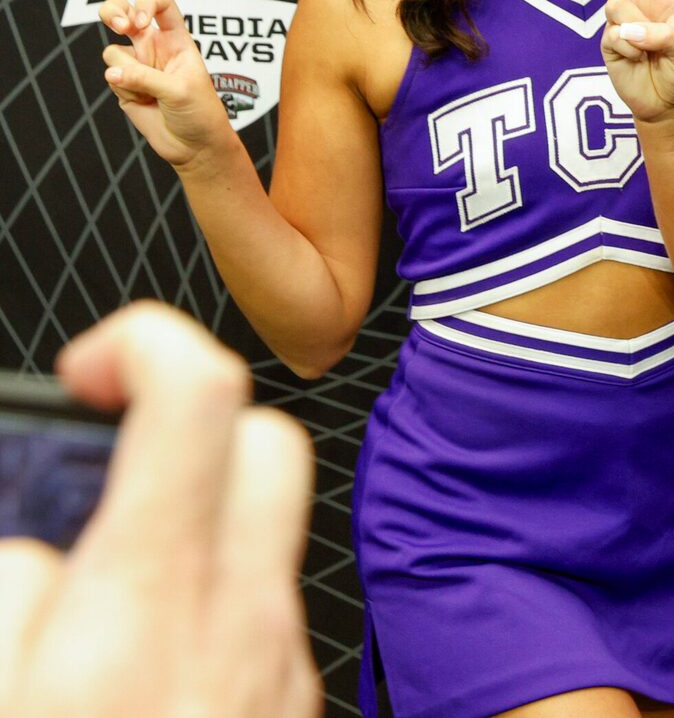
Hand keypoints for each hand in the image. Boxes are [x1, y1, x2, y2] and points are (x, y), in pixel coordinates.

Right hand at [0, 302, 317, 717]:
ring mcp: (282, 664)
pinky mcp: (294, 704)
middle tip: (102, 466)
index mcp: (150, 602)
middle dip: (187, 424)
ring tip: (103, 581)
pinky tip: (142, 656)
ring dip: (193, 524)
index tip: (92, 368)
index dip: (143, 343)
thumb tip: (36, 546)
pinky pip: (264, 611)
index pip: (198, 394)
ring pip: (266, 532)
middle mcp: (241, 621)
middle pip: (266, 440)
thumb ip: (12, 589)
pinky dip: (206, 602)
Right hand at [97, 0, 239, 168]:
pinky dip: (124, 91)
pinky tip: (144, 103)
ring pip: (113, 53)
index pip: (161, 4)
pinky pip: (111, 78)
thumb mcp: (180, 91)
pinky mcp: (123, 85)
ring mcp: (137, 66)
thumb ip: (145, 78)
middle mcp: (154, 47)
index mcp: (177, 39)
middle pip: (123, 13)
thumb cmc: (200, 112)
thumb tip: (111, 74)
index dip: (146, 3)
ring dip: (127, 73)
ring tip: (150, 92)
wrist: (194, 145)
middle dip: (114, 12)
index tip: (140, 21)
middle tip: (121, 27)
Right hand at [601, 0, 673, 122]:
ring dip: (635, 26)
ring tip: (649, 49)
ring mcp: (623, 19)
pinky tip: (639, 60)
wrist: (669, 104)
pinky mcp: (609, 41)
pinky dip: (629, 49)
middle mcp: (642, 0)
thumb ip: (666, 36)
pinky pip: (612, 34)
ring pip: (615, 4)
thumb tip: (631, 31)